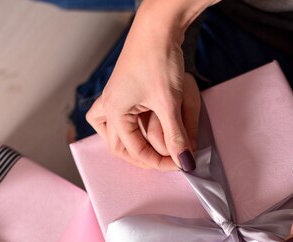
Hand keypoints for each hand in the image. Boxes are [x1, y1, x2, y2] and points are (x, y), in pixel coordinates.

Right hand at [86, 6, 199, 170]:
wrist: (157, 28)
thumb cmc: (158, 60)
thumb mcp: (169, 103)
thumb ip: (176, 136)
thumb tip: (185, 161)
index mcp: (114, 112)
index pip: (135, 151)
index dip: (159, 162)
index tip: (181, 163)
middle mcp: (108, 107)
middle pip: (119, 147)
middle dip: (142, 158)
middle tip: (166, 162)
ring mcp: (113, 98)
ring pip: (110, 132)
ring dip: (127, 145)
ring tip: (147, 151)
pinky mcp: (122, 90)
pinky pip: (115, 118)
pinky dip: (126, 129)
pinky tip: (139, 129)